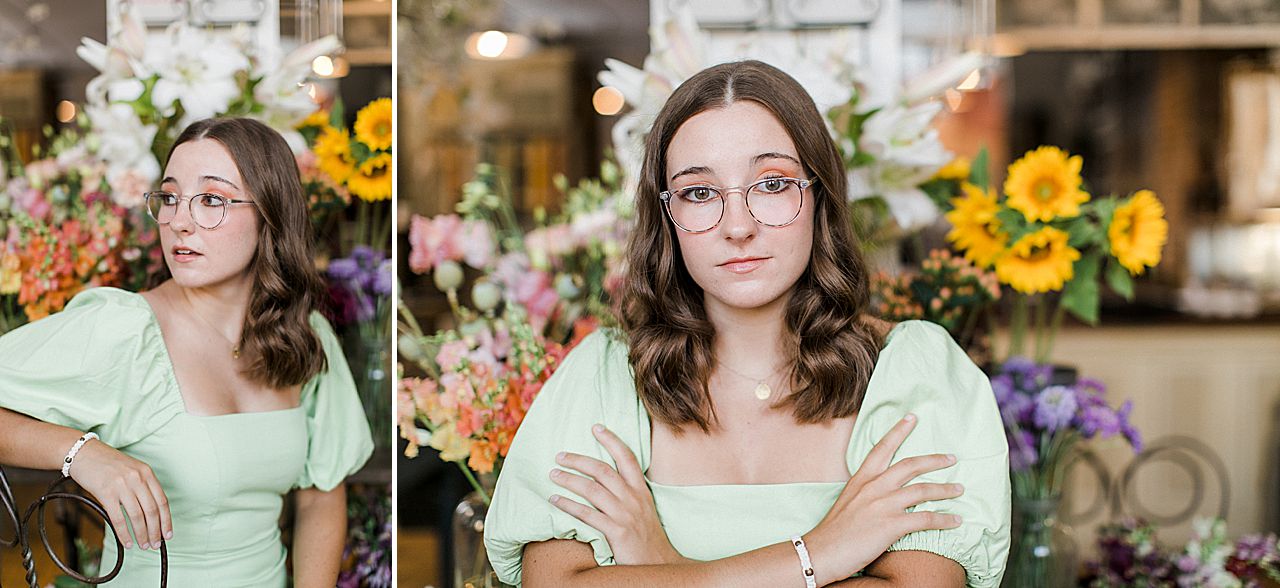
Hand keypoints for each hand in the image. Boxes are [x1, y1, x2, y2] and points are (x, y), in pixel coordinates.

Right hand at [69, 439, 171, 550]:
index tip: (167, 534)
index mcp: (147, 473)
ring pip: (137, 516)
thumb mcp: (132, 469)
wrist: (83, 453)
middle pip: (152, 511)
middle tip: (155, 544)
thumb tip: (150, 512)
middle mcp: (137, 479)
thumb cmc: (107, 462)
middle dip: (155, 531)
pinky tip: (127, 542)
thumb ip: (142, 485)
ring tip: (143, 545)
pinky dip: (124, 533)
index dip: (166, 520)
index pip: (162, 501)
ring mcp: (122, 486)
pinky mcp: (106, 493)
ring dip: (142, 534)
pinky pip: (118, 518)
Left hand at [547, 424, 686, 565]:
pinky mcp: (617, 532)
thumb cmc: (647, 537)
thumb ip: (629, 493)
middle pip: (603, 470)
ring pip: (592, 490)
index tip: (596, 427)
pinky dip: (569, 506)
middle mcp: (634, 498)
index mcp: (641, 490)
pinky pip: (588, 515)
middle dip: (579, 460)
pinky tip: (555, 500)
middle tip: (560, 455)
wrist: (659, 564)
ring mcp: (625, 515)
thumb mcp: (644, 509)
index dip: (612, 440)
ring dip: (569, 480)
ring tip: (553, 474)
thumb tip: (608, 478)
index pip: (627, 458)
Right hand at [804, 414, 964, 585]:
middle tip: (951, 457)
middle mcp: (873, 487)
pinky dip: (944, 519)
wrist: (821, 552)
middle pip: (910, 465)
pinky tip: (956, 521)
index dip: (898, 431)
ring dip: (945, 489)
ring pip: (922, 490)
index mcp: (861, 479)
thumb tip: (882, 493)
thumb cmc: (833, 531)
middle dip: (934, 460)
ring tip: (959, 489)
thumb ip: (866, 493)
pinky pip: (926, 518)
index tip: (912, 417)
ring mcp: (883, 505)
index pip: (882, 448)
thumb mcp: (848, 501)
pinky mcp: (891, 525)